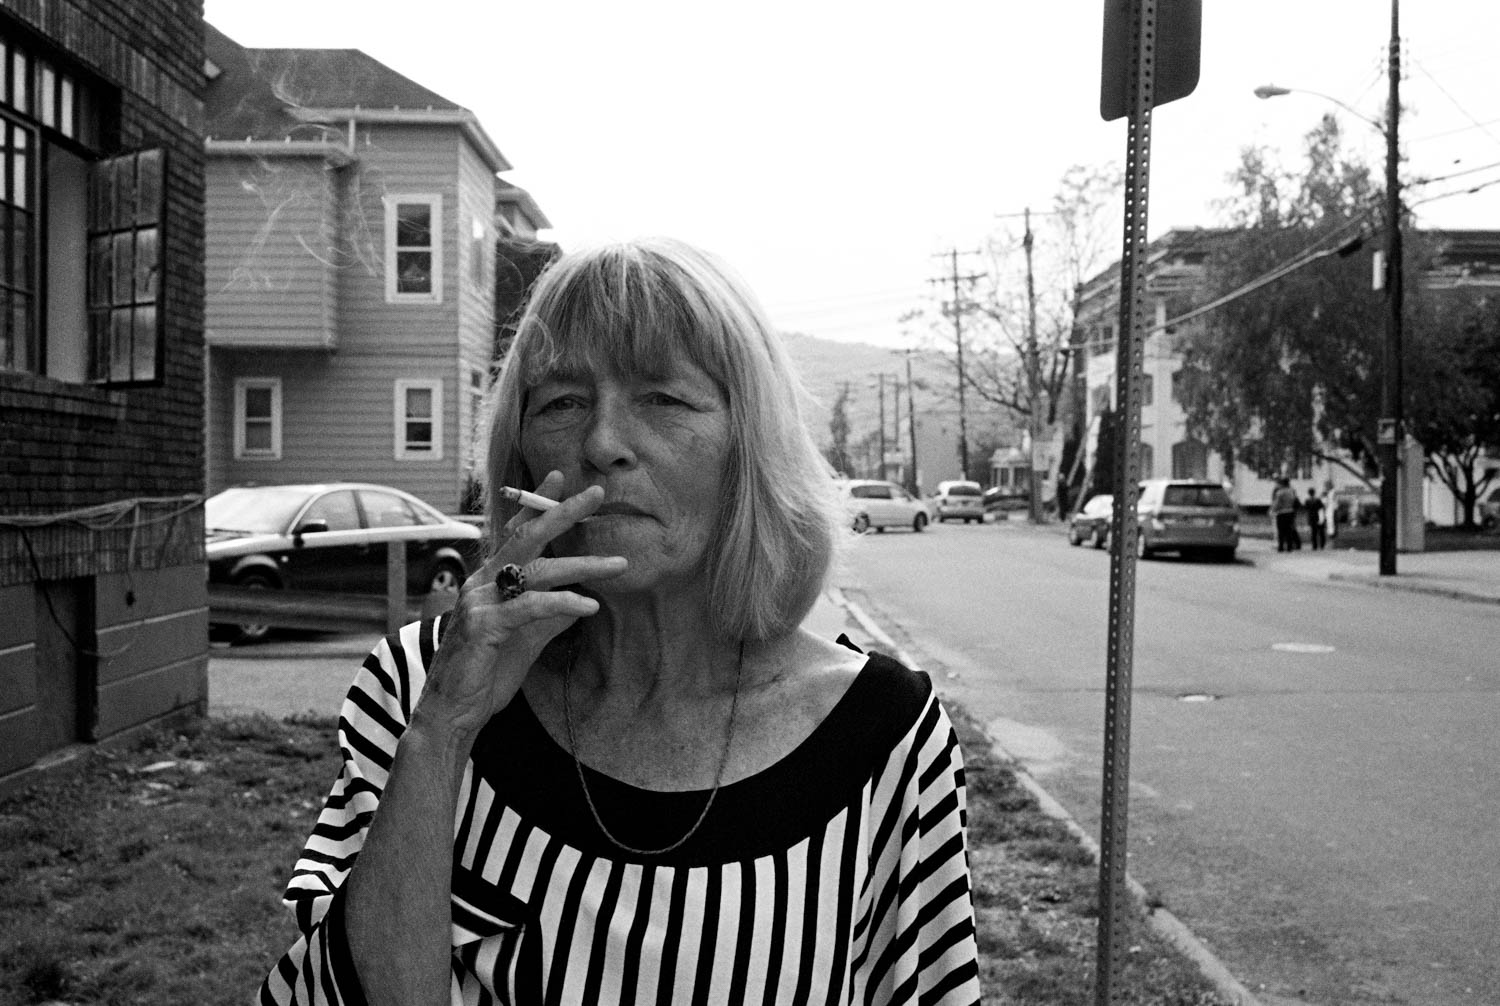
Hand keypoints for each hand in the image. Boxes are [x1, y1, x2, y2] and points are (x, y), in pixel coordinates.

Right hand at [415, 472, 626, 738]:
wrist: (453, 713)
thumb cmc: (487, 674)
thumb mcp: (527, 638)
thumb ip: (549, 616)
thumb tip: (583, 600)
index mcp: (489, 581)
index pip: (516, 532)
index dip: (538, 504)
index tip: (562, 479)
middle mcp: (481, 583)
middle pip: (526, 537)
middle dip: (562, 512)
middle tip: (596, 494)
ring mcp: (479, 602)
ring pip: (535, 569)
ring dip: (582, 564)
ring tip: (619, 564)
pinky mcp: (483, 627)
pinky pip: (529, 606)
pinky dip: (562, 603)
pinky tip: (591, 605)